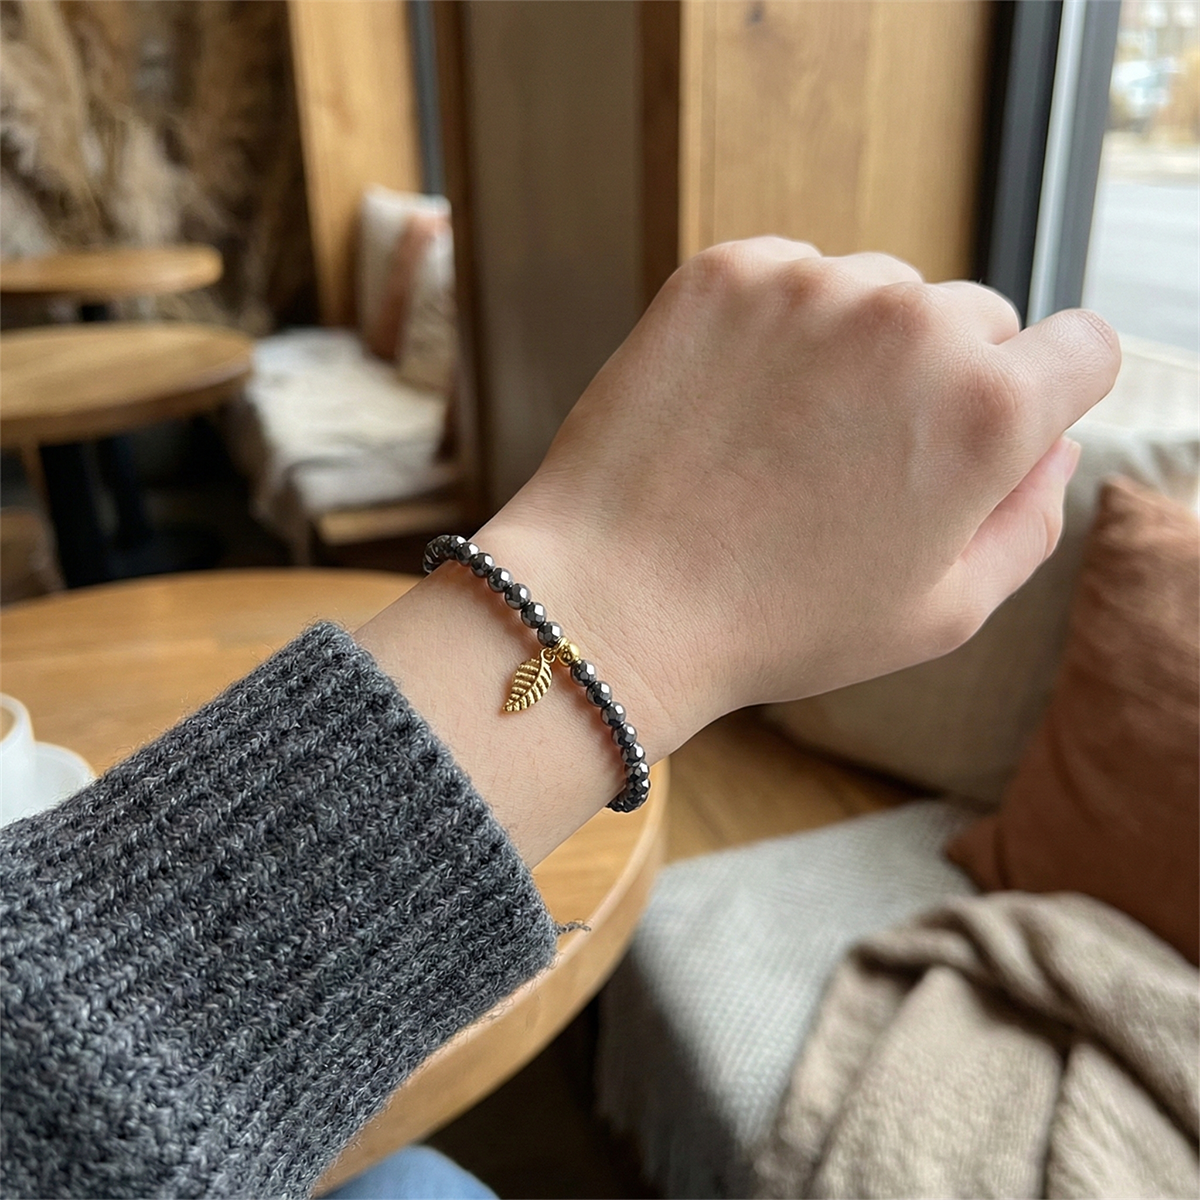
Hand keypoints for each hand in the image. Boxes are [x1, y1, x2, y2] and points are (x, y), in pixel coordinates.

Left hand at [480, 239, 1117, 751]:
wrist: (616, 601)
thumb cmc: (777, 624)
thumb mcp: (941, 613)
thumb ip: (1028, 521)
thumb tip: (1053, 448)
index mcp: (987, 410)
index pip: (1085, 348)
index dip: (1052, 393)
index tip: (1001, 427)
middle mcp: (913, 323)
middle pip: (977, 319)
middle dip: (943, 380)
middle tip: (864, 462)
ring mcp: (813, 286)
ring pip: (881, 292)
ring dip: (858, 347)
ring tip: (786, 440)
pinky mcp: (727, 271)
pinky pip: (793, 276)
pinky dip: (780, 326)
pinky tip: (738, 404)